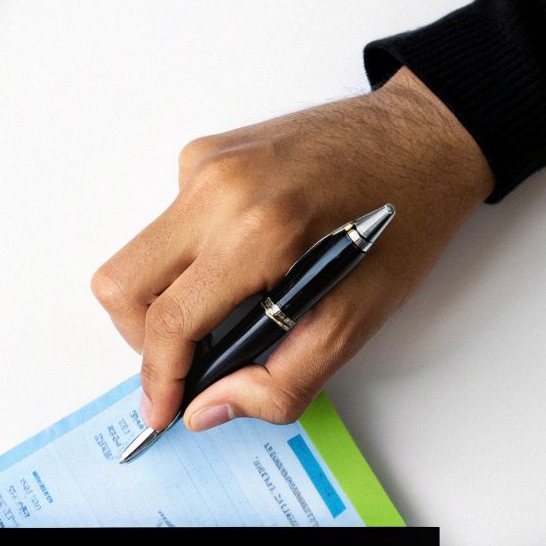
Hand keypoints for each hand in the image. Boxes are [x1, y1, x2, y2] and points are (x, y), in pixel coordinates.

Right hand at [93, 68, 492, 431]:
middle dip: (142, 338)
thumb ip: (281, 382)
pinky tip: (242, 258)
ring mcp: (205, 163)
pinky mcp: (205, 152)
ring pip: (140, 253)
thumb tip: (208, 407)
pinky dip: (189, 256)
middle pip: (120, 282)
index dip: (158, 380)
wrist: (425, 135)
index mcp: (259, 233)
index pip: (169, 320)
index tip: (162, 410)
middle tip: (186, 362)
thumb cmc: (404, 221)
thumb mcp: (357, 322)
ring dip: (166, 296)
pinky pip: (167, 221)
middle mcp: (218, 189)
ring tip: (226, 310)